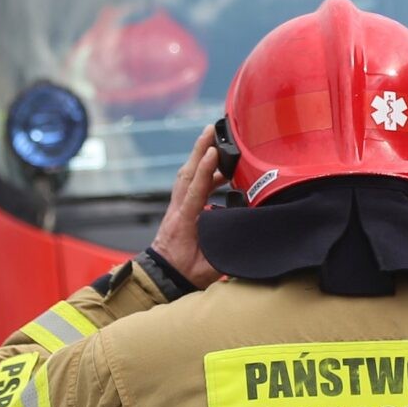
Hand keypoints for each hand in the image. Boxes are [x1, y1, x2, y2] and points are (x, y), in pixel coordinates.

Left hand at [150, 127, 224, 288]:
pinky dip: (202, 171)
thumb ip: (223, 253)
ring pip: (187, 175)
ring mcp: (177, 207)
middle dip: (199, 150)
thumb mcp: (207, 269)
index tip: (213, 151)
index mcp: (185, 222)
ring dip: (199, 156)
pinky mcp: (180, 208)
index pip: (195, 191)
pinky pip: (190, 183)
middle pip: (187, 174)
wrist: (162, 276)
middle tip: (210, 130)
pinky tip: (219, 170)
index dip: (205, 171)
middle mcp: (178, 209)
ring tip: (215, 140)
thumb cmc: (184, 273)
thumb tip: (245, 238)